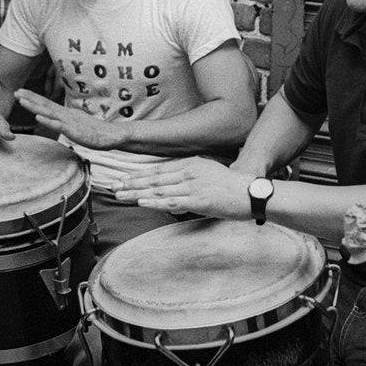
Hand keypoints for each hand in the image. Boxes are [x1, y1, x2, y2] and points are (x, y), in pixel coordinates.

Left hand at [14, 90, 127, 150]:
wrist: (113, 135)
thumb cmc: (97, 132)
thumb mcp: (78, 126)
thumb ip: (68, 123)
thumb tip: (59, 121)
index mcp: (67, 114)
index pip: (48, 104)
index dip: (34, 98)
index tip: (21, 92)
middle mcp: (66, 115)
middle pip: (46, 105)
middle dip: (30, 98)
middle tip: (16, 92)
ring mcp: (70, 122)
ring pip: (49, 112)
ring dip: (34, 106)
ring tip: (22, 100)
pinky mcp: (74, 130)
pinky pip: (59, 125)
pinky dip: (48, 120)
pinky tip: (38, 117)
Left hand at [114, 157, 251, 218]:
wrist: (252, 193)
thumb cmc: (233, 186)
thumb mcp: (209, 173)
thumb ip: (190, 177)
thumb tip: (173, 188)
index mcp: (191, 163)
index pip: (159, 169)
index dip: (139, 174)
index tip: (124, 178)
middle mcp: (189, 172)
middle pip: (154, 178)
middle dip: (132, 183)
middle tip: (114, 187)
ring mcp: (192, 186)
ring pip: (158, 190)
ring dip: (136, 193)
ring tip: (120, 196)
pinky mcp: (197, 200)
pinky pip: (170, 202)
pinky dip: (153, 202)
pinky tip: (140, 202)